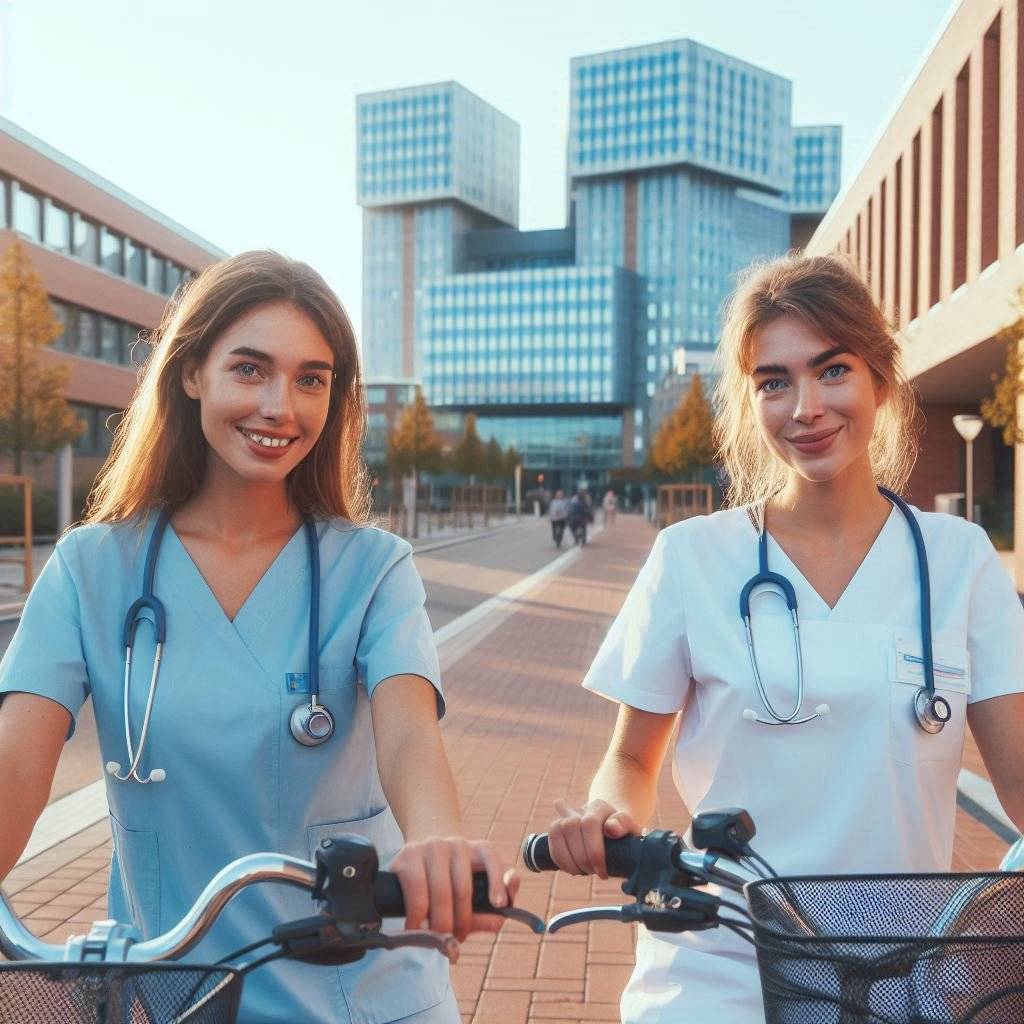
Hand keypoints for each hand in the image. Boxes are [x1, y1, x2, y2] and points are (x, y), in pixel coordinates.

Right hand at [390, 837, 520, 948]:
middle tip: (455, 940)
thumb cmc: (450, 886)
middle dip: (460, 923)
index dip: (497, 882)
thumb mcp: (472, 899)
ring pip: (439, 892)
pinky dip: (417, 916)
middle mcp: (457, 844)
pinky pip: (416, 890)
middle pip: (463, 889)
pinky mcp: (409, 853)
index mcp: (480, 851)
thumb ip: (488, 912)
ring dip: (439, 924)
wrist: (417, 860)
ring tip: (436, 937)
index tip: (499, 905)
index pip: (492, 860)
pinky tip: (416, 927)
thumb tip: (499, 916)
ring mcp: (432, 845)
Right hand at [547, 798, 638, 878]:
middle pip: (570, 826)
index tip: (603, 872)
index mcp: (601, 807)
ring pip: (556, 830)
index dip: (594, 851)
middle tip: (593, 871)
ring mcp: (568, 817)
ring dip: (566, 857)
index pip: (589, 823)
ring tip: (581, 871)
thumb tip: (611, 828)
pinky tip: (571, 868)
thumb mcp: (631, 830)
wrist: (615, 830)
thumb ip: (624, 825)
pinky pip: (550, 838)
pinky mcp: (558, 827)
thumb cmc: (624, 834)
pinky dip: (558, 857)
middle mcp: (582, 808)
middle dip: (580, 856)